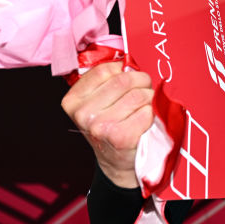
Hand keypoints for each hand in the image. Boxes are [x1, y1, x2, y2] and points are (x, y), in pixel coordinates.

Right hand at [61, 61, 153, 187]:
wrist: (117, 162)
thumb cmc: (111, 127)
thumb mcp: (97, 102)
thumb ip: (106, 80)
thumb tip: (127, 61)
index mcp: (73, 100)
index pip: (104, 70)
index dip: (124, 69)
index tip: (130, 75)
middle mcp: (83, 114)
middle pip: (124, 80)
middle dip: (141, 82)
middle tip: (145, 89)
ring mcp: (100, 127)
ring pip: (138, 95)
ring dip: (148, 99)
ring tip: (144, 107)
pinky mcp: (120, 138)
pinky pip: (146, 112)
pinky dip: (151, 114)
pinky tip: (144, 122)